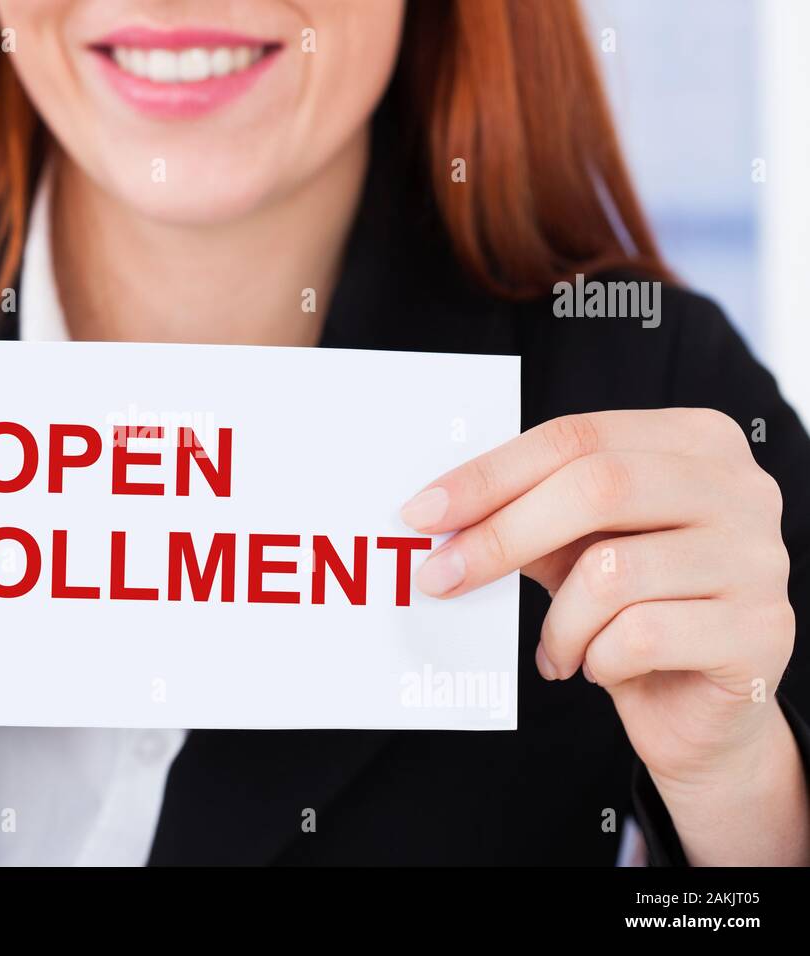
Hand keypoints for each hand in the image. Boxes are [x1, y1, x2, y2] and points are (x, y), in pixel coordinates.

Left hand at [399, 409, 806, 864]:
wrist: (702, 707)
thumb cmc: (632, 609)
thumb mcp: (576, 548)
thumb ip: (528, 516)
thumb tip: (439, 513)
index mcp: (694, 442)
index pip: (576, 437)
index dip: (489, 473)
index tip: (422, 512)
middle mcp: (741, 487)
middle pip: (597, 486)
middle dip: (500, 534)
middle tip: (439, 577)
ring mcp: (760, 558)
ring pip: (613, 572)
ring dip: (559, 622)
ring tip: (556, 647)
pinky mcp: (763, 632)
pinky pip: (642, 637)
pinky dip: (597, 659)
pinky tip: (598, 667)